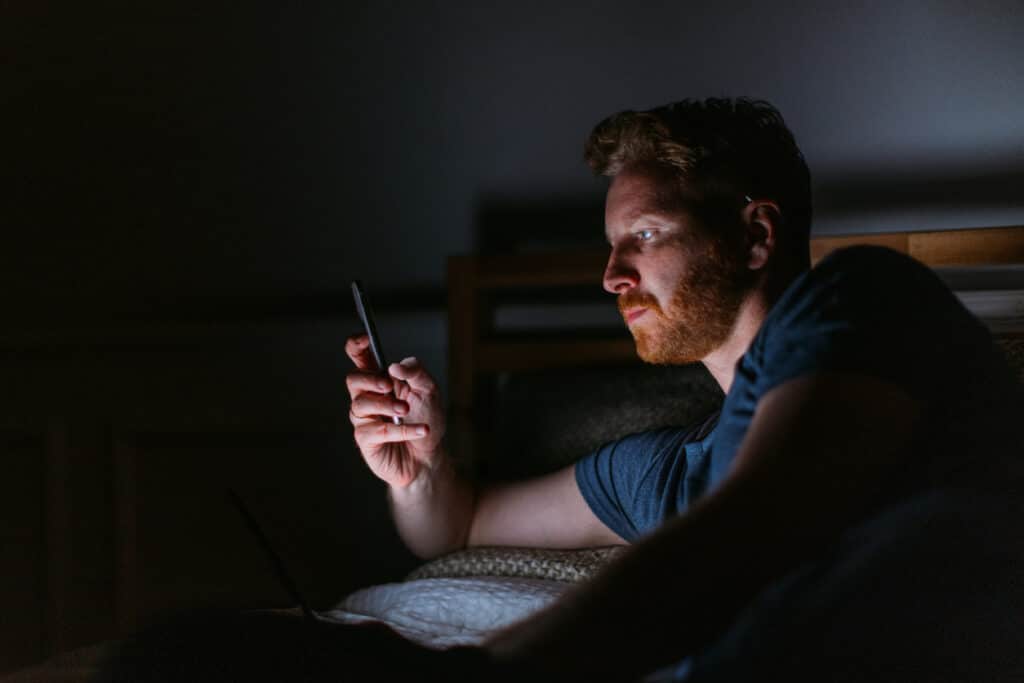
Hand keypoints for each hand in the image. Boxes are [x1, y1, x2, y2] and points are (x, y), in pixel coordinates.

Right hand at [345, 334, 445, 487]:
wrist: (430, 455)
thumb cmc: (427, 418)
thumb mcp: (429, 390)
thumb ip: (415, 372)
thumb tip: (394, 366)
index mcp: (381, 379)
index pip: (360, 357)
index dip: (356, 345)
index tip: (365, 339)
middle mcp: (369, 396)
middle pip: (353, 379)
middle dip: (370, 380)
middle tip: (389, 386)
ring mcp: (365, 418)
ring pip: (361, 404)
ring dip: (387, 406)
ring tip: (406, 410)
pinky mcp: (366, 440)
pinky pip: (376, 431)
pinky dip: (402, 430)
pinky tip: (421, 430)